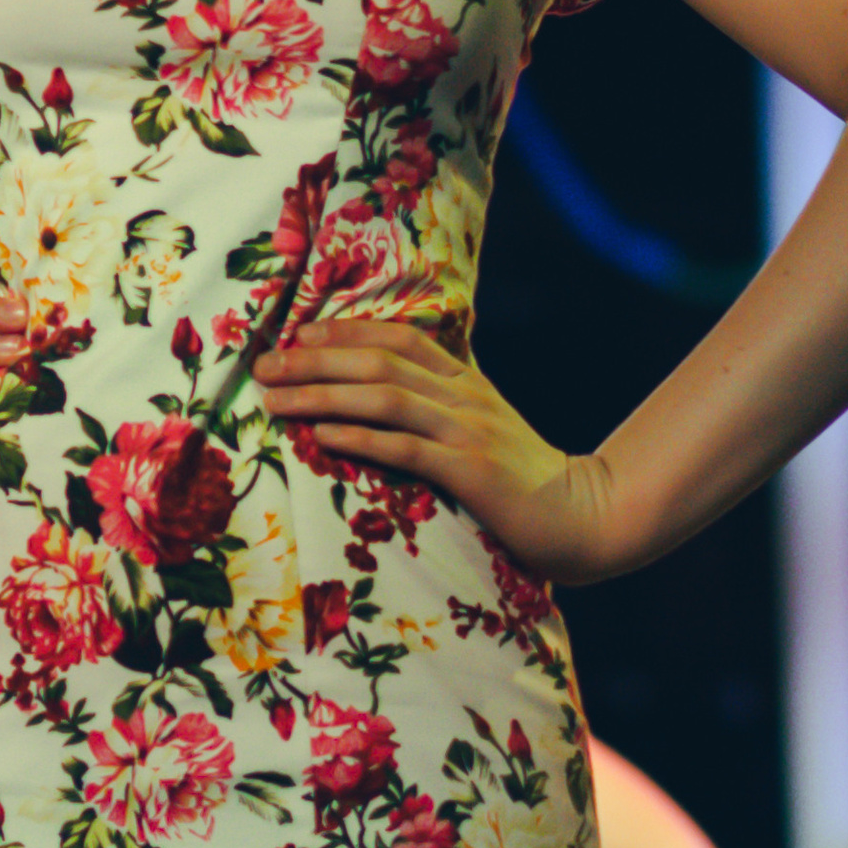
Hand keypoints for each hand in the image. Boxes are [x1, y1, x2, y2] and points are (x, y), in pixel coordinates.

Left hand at [254, 319, 625, 583]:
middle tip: (264, 366)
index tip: (297, 333)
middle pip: (377, 364)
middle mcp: (463, 397)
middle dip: (314, 361)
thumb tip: (379, 400)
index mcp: (464, 382)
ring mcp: (467, 431)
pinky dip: (360, 438)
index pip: (399, 339)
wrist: (583, 516)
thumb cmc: (522, 479)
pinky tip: (322, 436)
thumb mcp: (480, 430)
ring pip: (383, 398)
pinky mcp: (470, 471)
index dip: (346, 331)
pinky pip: (405, 448)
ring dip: (322, 395)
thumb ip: (439, 408)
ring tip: (277, 398)